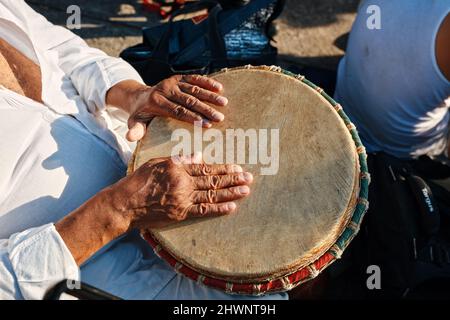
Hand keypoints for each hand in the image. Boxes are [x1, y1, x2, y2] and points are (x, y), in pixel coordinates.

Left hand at [106, 75, 227, 141]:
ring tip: (224, 103)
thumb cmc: (142, 114)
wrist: (140, 96)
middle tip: (219, 118)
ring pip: (194, 88)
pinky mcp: (179, 77)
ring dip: (210, 95)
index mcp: (156, 101)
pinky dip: (207, 82)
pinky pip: (194, 78)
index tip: (207, 125)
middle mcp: (165, 89)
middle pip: (188, 100)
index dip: (193, 118)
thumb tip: (130, 138)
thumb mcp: (136, 122)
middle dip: (205, 109)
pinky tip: (219, 87)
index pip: (178, 111)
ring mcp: (173, 82)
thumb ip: (135, 129)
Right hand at [109, 153, 252, 228]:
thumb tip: (198, 156)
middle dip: (233, 179)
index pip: (205, 167)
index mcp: (177, 168)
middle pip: (213, 180)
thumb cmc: (138, 182)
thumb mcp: (156, 163)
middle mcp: (183, 183)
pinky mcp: (180, 214)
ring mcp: (182, 199)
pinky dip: (218, 209)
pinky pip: (203, 211)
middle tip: (249, 177)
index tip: (237, 167)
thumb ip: (179, 160)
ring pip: (212, 195)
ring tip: (246, 190)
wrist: (124, 205)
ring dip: (231, 192)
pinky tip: (232, 207)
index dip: (223, 168)